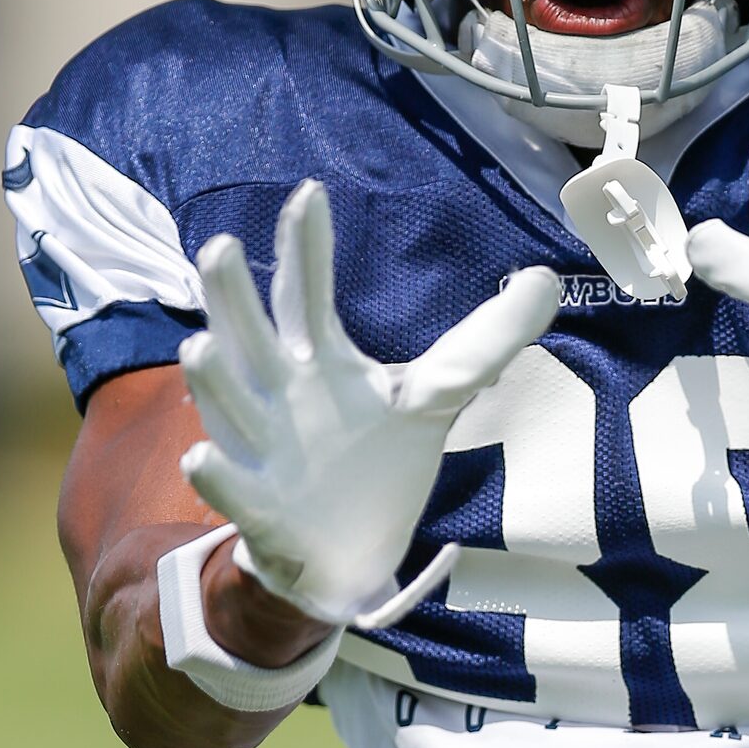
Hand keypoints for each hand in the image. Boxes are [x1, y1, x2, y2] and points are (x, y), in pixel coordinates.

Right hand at [180, 180, 557, 625]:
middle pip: (249, 335)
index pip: (308, 294)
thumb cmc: (376, 462)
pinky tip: (201, 457)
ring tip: (200, 346)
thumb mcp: (435, 395)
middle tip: (219, 246)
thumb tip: (548, 282)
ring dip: (214, 378)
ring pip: (229, 405)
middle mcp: (278, 394)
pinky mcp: (260, 508)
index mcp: (317, 361)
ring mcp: (262, 449)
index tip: (309, 192)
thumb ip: (485, 340)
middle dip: (230, 295)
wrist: (345, 555)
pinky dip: (217, 476)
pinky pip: (232, 490)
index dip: (309, 247)